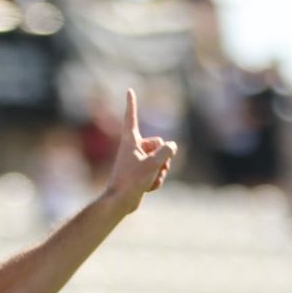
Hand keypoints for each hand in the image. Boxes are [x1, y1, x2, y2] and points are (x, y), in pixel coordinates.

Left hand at [104, 89, 177, 213]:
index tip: (129, 90)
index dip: (132, 103)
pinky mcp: (139, 173)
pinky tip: (148, 188)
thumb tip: (171, 146)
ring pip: (159, 159)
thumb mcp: (154, 163)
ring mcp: (136, 161)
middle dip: (162, 157)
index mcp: (130, 140)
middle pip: (158, 144)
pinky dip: (156, 180)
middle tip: (154, 169)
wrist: (120, 202)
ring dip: (160, 171)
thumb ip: (166, 151)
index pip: (132, 117)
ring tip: (149, 180)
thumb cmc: (132, 180)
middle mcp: (132, 148)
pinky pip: (155, 172)